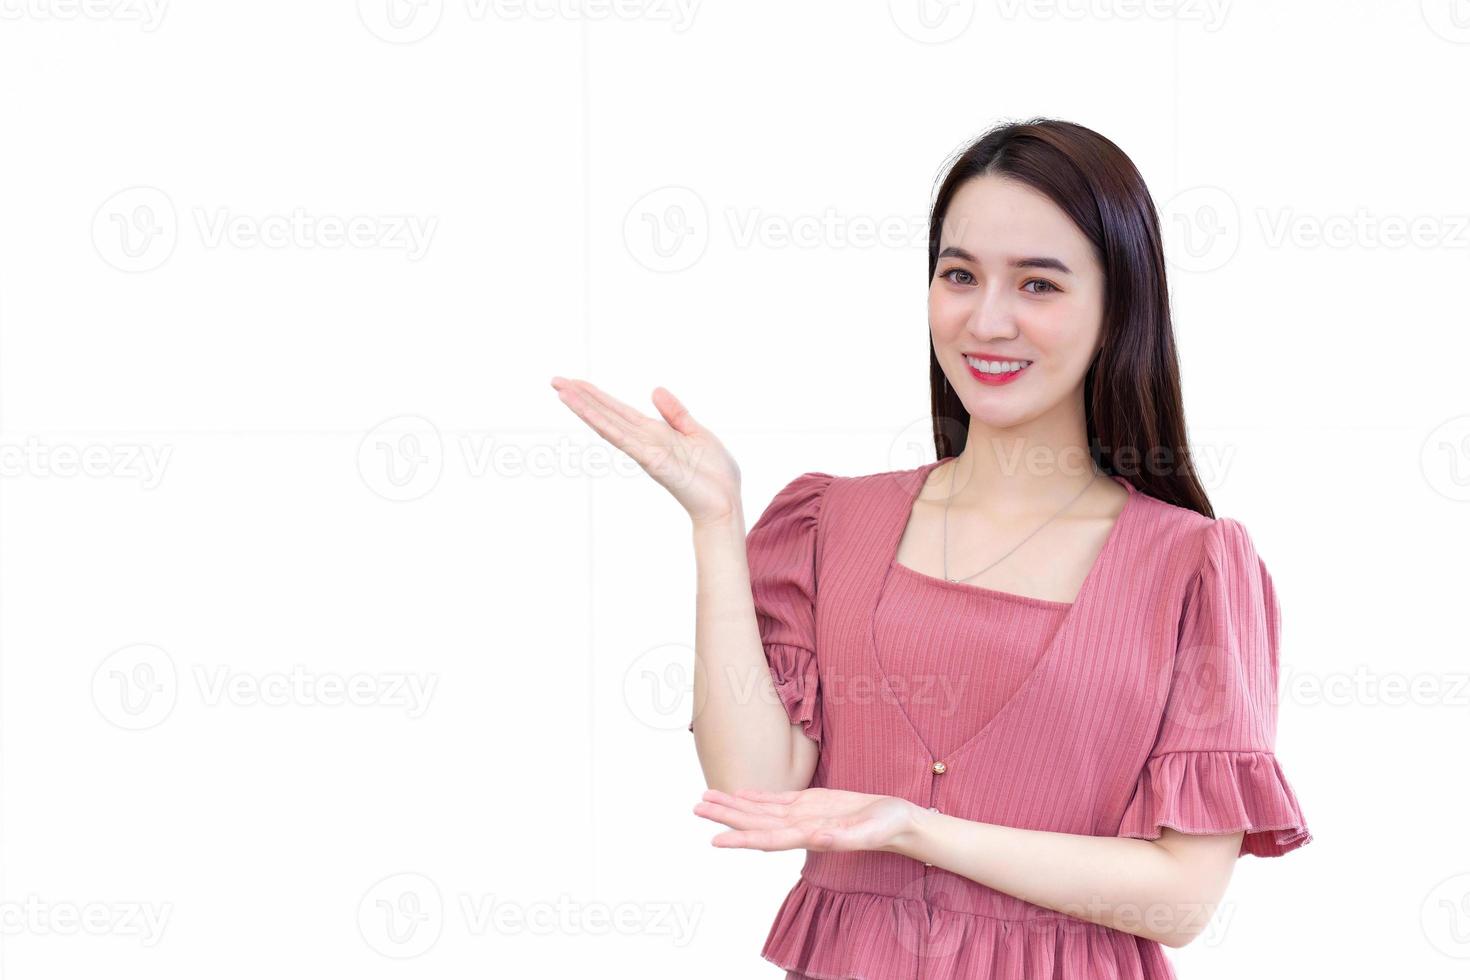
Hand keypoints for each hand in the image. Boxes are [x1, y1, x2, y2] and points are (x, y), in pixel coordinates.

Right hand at [549, 376, 740, 526]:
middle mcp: (643, 441)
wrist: (726, 503)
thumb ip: (675, 413)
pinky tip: (590, 415)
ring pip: (608, 425)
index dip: (596, 396)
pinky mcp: (653, 462)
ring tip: (561, 391)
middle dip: (581, 397)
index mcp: (654, 433)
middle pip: (606, 414)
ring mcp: (645, 452)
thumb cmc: (714, 475)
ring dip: (585, 408)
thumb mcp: (696, 433)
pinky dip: (607, 427)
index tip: (574, 382)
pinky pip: (625, 441)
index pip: (618, 410)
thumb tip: (654, 390)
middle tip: (554, 380)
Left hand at [693, 787, 917, 853]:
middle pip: (755, 822)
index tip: (714, 841)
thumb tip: (818, 838)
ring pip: (760, 810)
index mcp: (810, 836)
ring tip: (705, 797)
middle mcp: (799, 827)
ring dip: (733, 805)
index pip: (768, 839)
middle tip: (696, 807)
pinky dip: (755, 797)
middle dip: (725, 816)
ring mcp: (803, 814)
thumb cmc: (887, 828)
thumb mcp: (869, 831)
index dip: (741, 839)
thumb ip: (845, 836)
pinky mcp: (810, 802)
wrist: (898, 821)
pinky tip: (738, 794)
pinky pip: (776, 801)